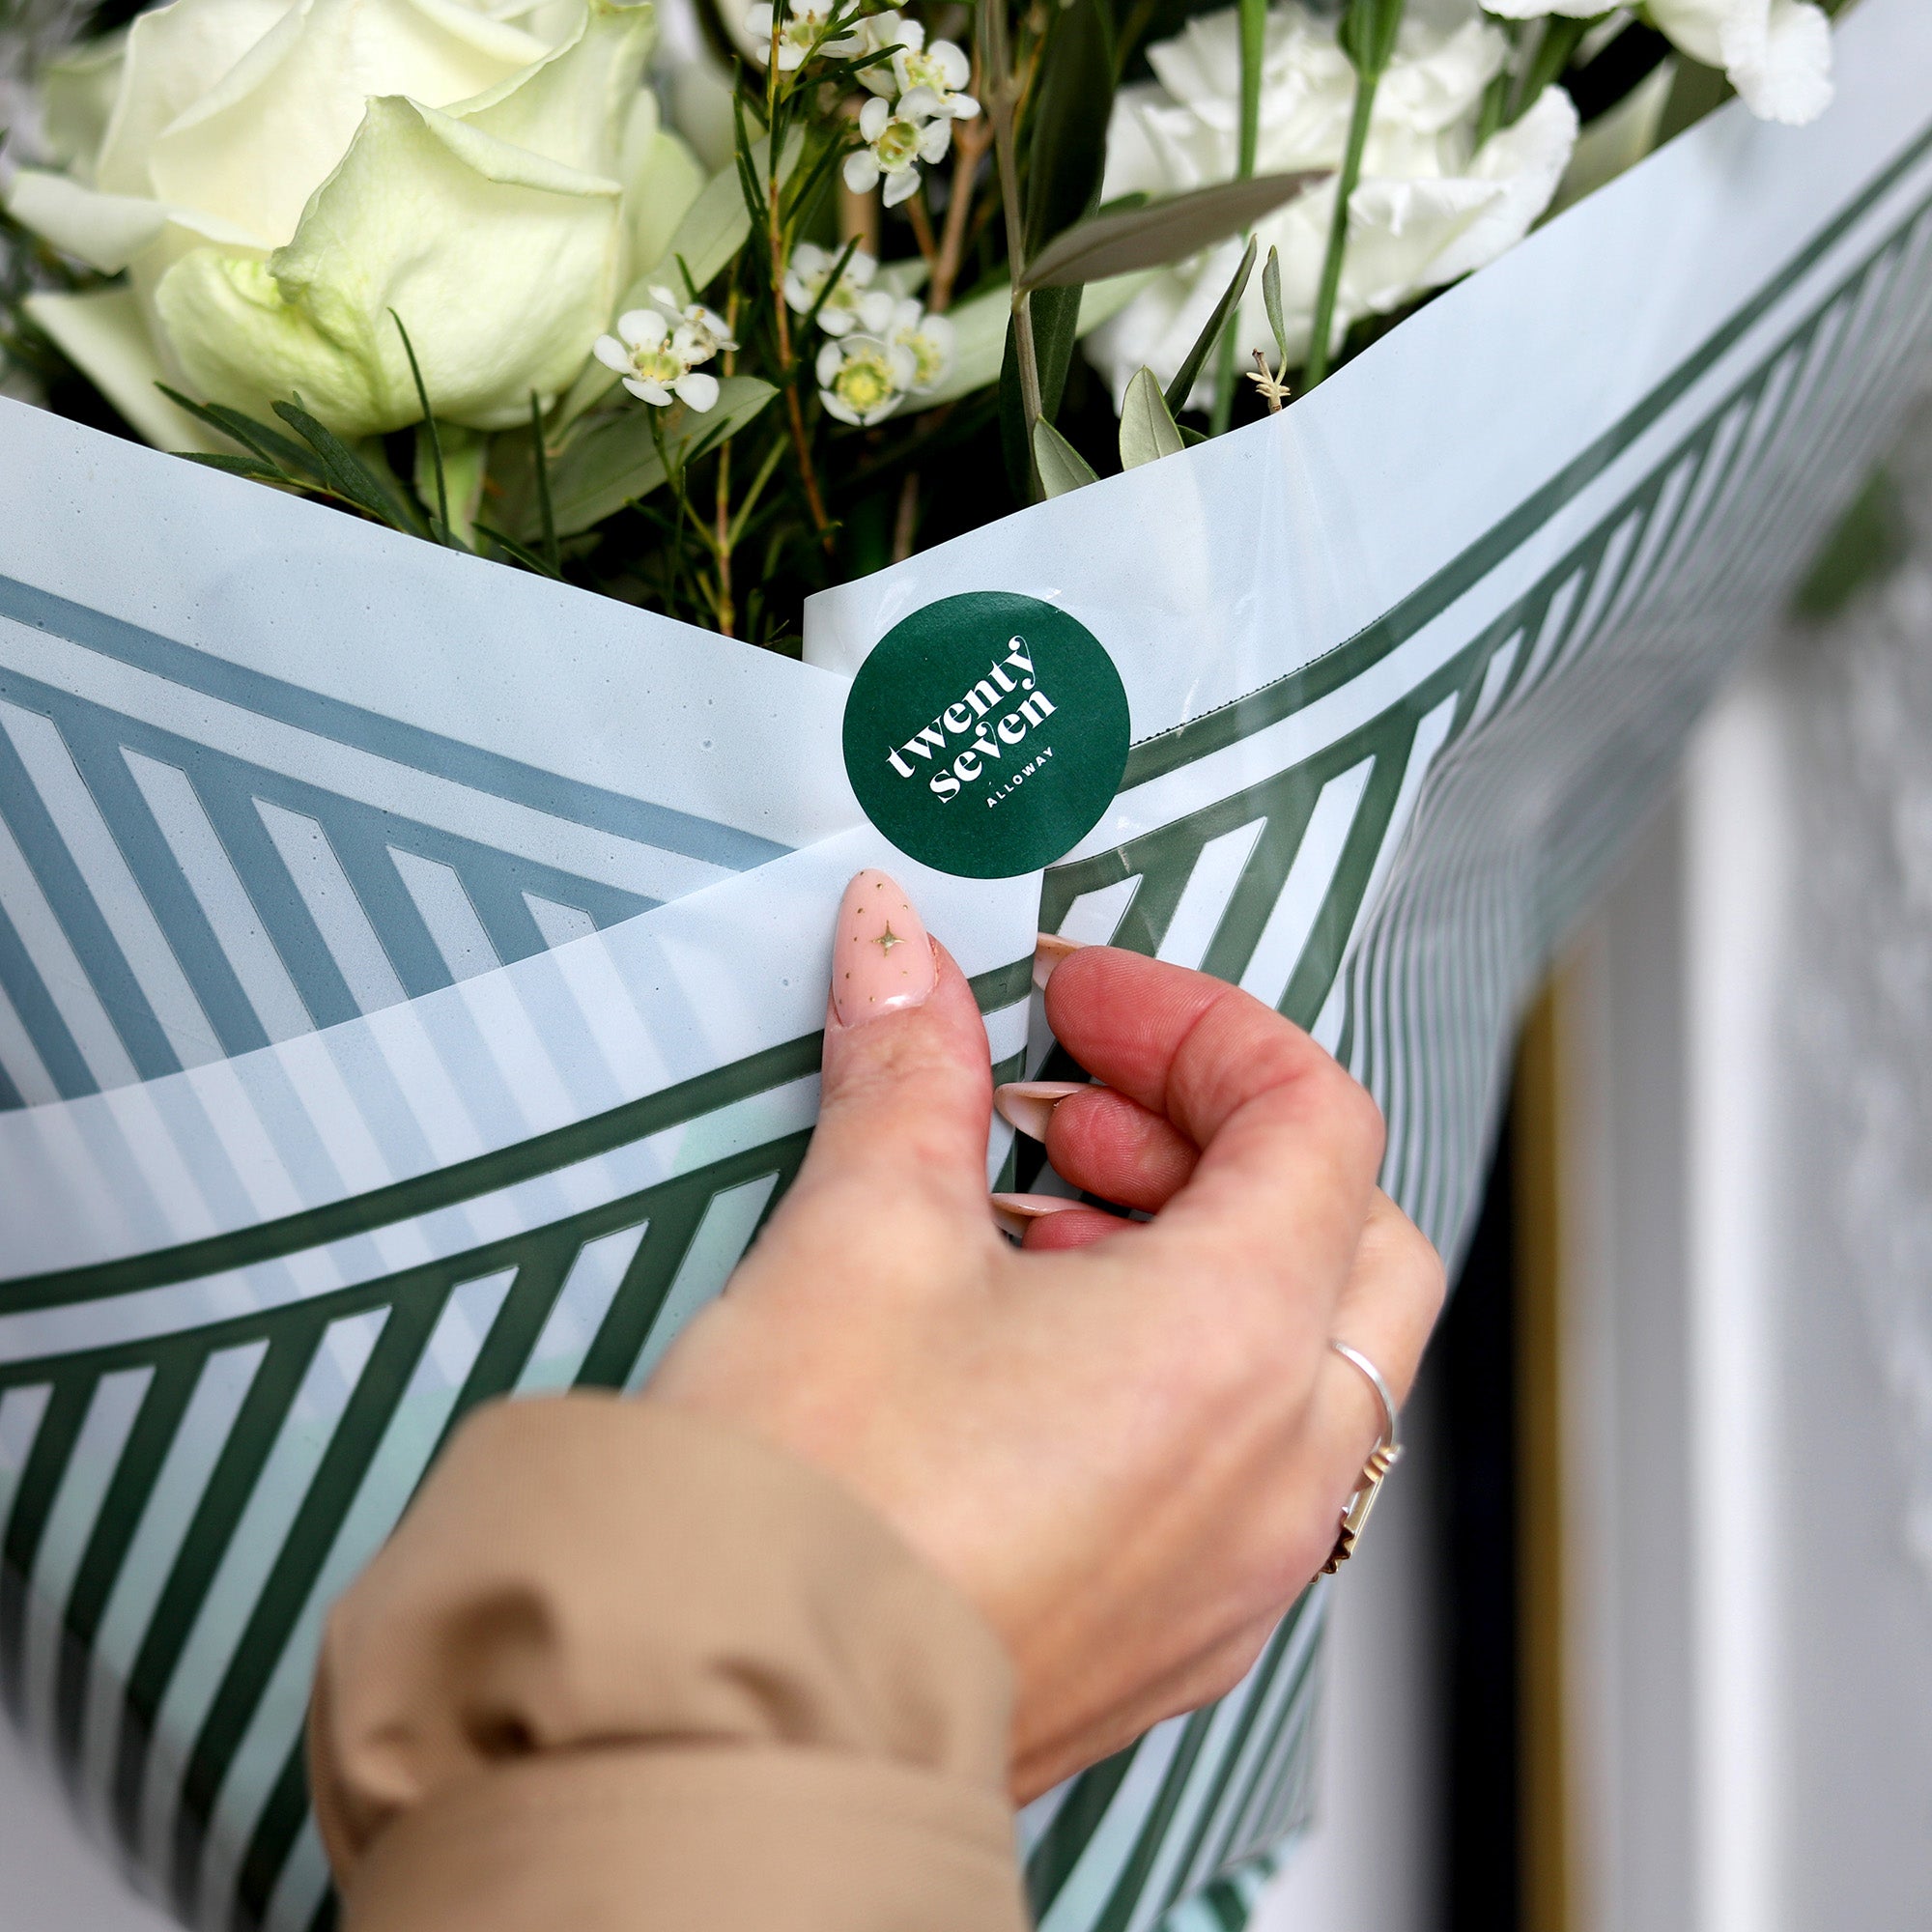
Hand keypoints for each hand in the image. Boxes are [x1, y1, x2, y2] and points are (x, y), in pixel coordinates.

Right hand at [647, 870, 1444, 1801]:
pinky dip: (1182, 1369)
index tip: (1079, 1006)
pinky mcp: (1180, 1630)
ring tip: (1032, 1225)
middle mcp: (1278, 1467)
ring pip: (1308, 1354)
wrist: (733, 1733)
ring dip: (1200, 1252)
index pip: (1310, 1115)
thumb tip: (899, 952)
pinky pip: (1247, 1461)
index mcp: (1234, 1342)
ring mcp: (1241, 1565)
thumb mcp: (860, 1230)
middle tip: (1069, 1111)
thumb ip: (908, 1066)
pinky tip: (1032, 1354)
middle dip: (1215, 1136)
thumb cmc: (808, 1508)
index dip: (1193, 1025)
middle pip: (1348, 1232)